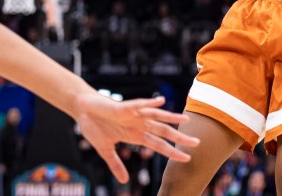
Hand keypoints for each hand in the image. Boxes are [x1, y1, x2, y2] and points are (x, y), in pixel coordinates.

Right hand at [74, 94, 197, 183]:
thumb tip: (125, 181)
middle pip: (163, 132)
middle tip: (197, 143)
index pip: (159, 145)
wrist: (83, 110)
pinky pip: (139, 105)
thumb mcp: (105, 150)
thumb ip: (116, 164)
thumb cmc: (95, 126)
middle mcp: (139, 124)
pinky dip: (150, 103)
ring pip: (156, 117)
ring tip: (186, 120)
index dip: (173, 152)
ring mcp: (133, 115)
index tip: (187, 159)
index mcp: (136, 135)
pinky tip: (161, 101)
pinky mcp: (124, 107)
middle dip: (179, 137)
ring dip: (171, 118)